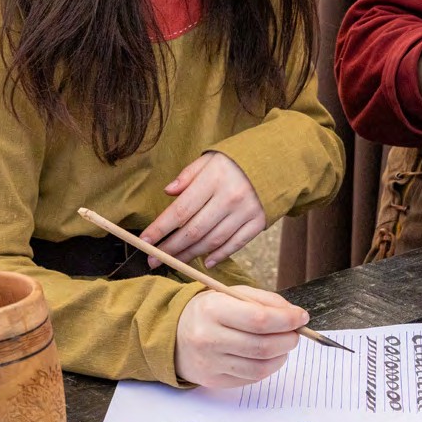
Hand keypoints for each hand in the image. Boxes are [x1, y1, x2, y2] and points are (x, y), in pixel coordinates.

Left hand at [141, 152, 265, 267]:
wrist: (276, 161)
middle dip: (170, 248)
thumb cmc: (236, 161)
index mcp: (214, 179)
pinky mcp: (258, 222)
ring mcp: (246, 211)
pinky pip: (236, 244)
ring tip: (173, 261)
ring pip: (212, 241)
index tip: (144, 241)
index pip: (180, 210)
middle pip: (194, 230)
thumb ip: (188, 175)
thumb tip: (168, 192)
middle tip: (153, 259)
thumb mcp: (210, 159)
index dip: (160, 228)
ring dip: (190, 255)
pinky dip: (219, 256)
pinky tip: (205, 263)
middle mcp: (230, 197)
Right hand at [174, 287, 306, 387]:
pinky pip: (250, 378)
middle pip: (262, 346)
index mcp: (213, 310)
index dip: (287, 320)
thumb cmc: (210, 311)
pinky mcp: (213, 381)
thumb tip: (296, 316)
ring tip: (284, 344)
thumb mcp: (233, 294)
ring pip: (260, 366)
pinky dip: (267, 367)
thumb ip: (265, 301)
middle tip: (296, 333)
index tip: (302, 317)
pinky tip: (268, 356)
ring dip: (281, 356)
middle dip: (288, 339)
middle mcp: (208, 338)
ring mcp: (210, 363)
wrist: (174, 334)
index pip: (259, 320)